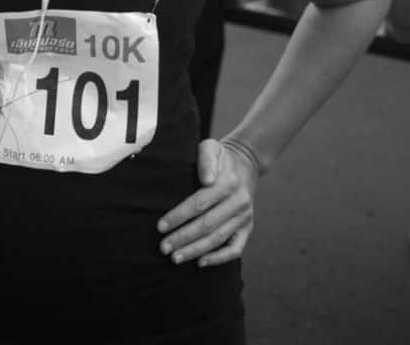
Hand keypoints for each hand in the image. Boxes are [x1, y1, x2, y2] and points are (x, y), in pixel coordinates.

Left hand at [156, 138, 258, 267]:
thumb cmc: (220, 157)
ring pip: (218, 239)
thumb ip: (206, 159)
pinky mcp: (247, 228)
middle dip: (183, 238)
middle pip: (207, 225)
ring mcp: (244, 217)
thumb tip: (205, 179)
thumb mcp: (211, 147)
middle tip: (163, 247)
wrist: (246, 164)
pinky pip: (235, 249)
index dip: (179, 216)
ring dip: (196, 250)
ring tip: (176, 258)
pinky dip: (219, 258)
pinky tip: (201, 262)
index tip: (161, 226)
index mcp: (228, 182)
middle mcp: (239, 202)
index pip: (200, 203)